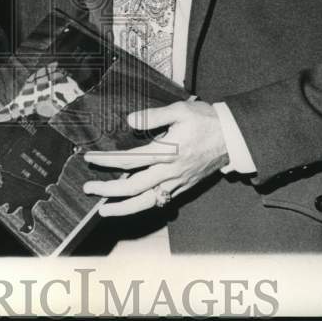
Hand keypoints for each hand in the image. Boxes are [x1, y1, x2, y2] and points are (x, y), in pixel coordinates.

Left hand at [82, 100, 228, 216]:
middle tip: (89, 187)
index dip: (107, 160)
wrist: (232, 138)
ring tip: (104, 210)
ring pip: (145, 202)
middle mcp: (169, 172)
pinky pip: (159, 202)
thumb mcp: (180, 110)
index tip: (90, 158)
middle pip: (132, 187)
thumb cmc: (205, 121)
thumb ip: (153, 116)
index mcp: (166, 152)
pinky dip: (142, 205)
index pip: (128, 159)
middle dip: (108, 189)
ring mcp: (176, 183)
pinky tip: (130, 204)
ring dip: (122, 208)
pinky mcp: (183, 187)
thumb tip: (130, 120)